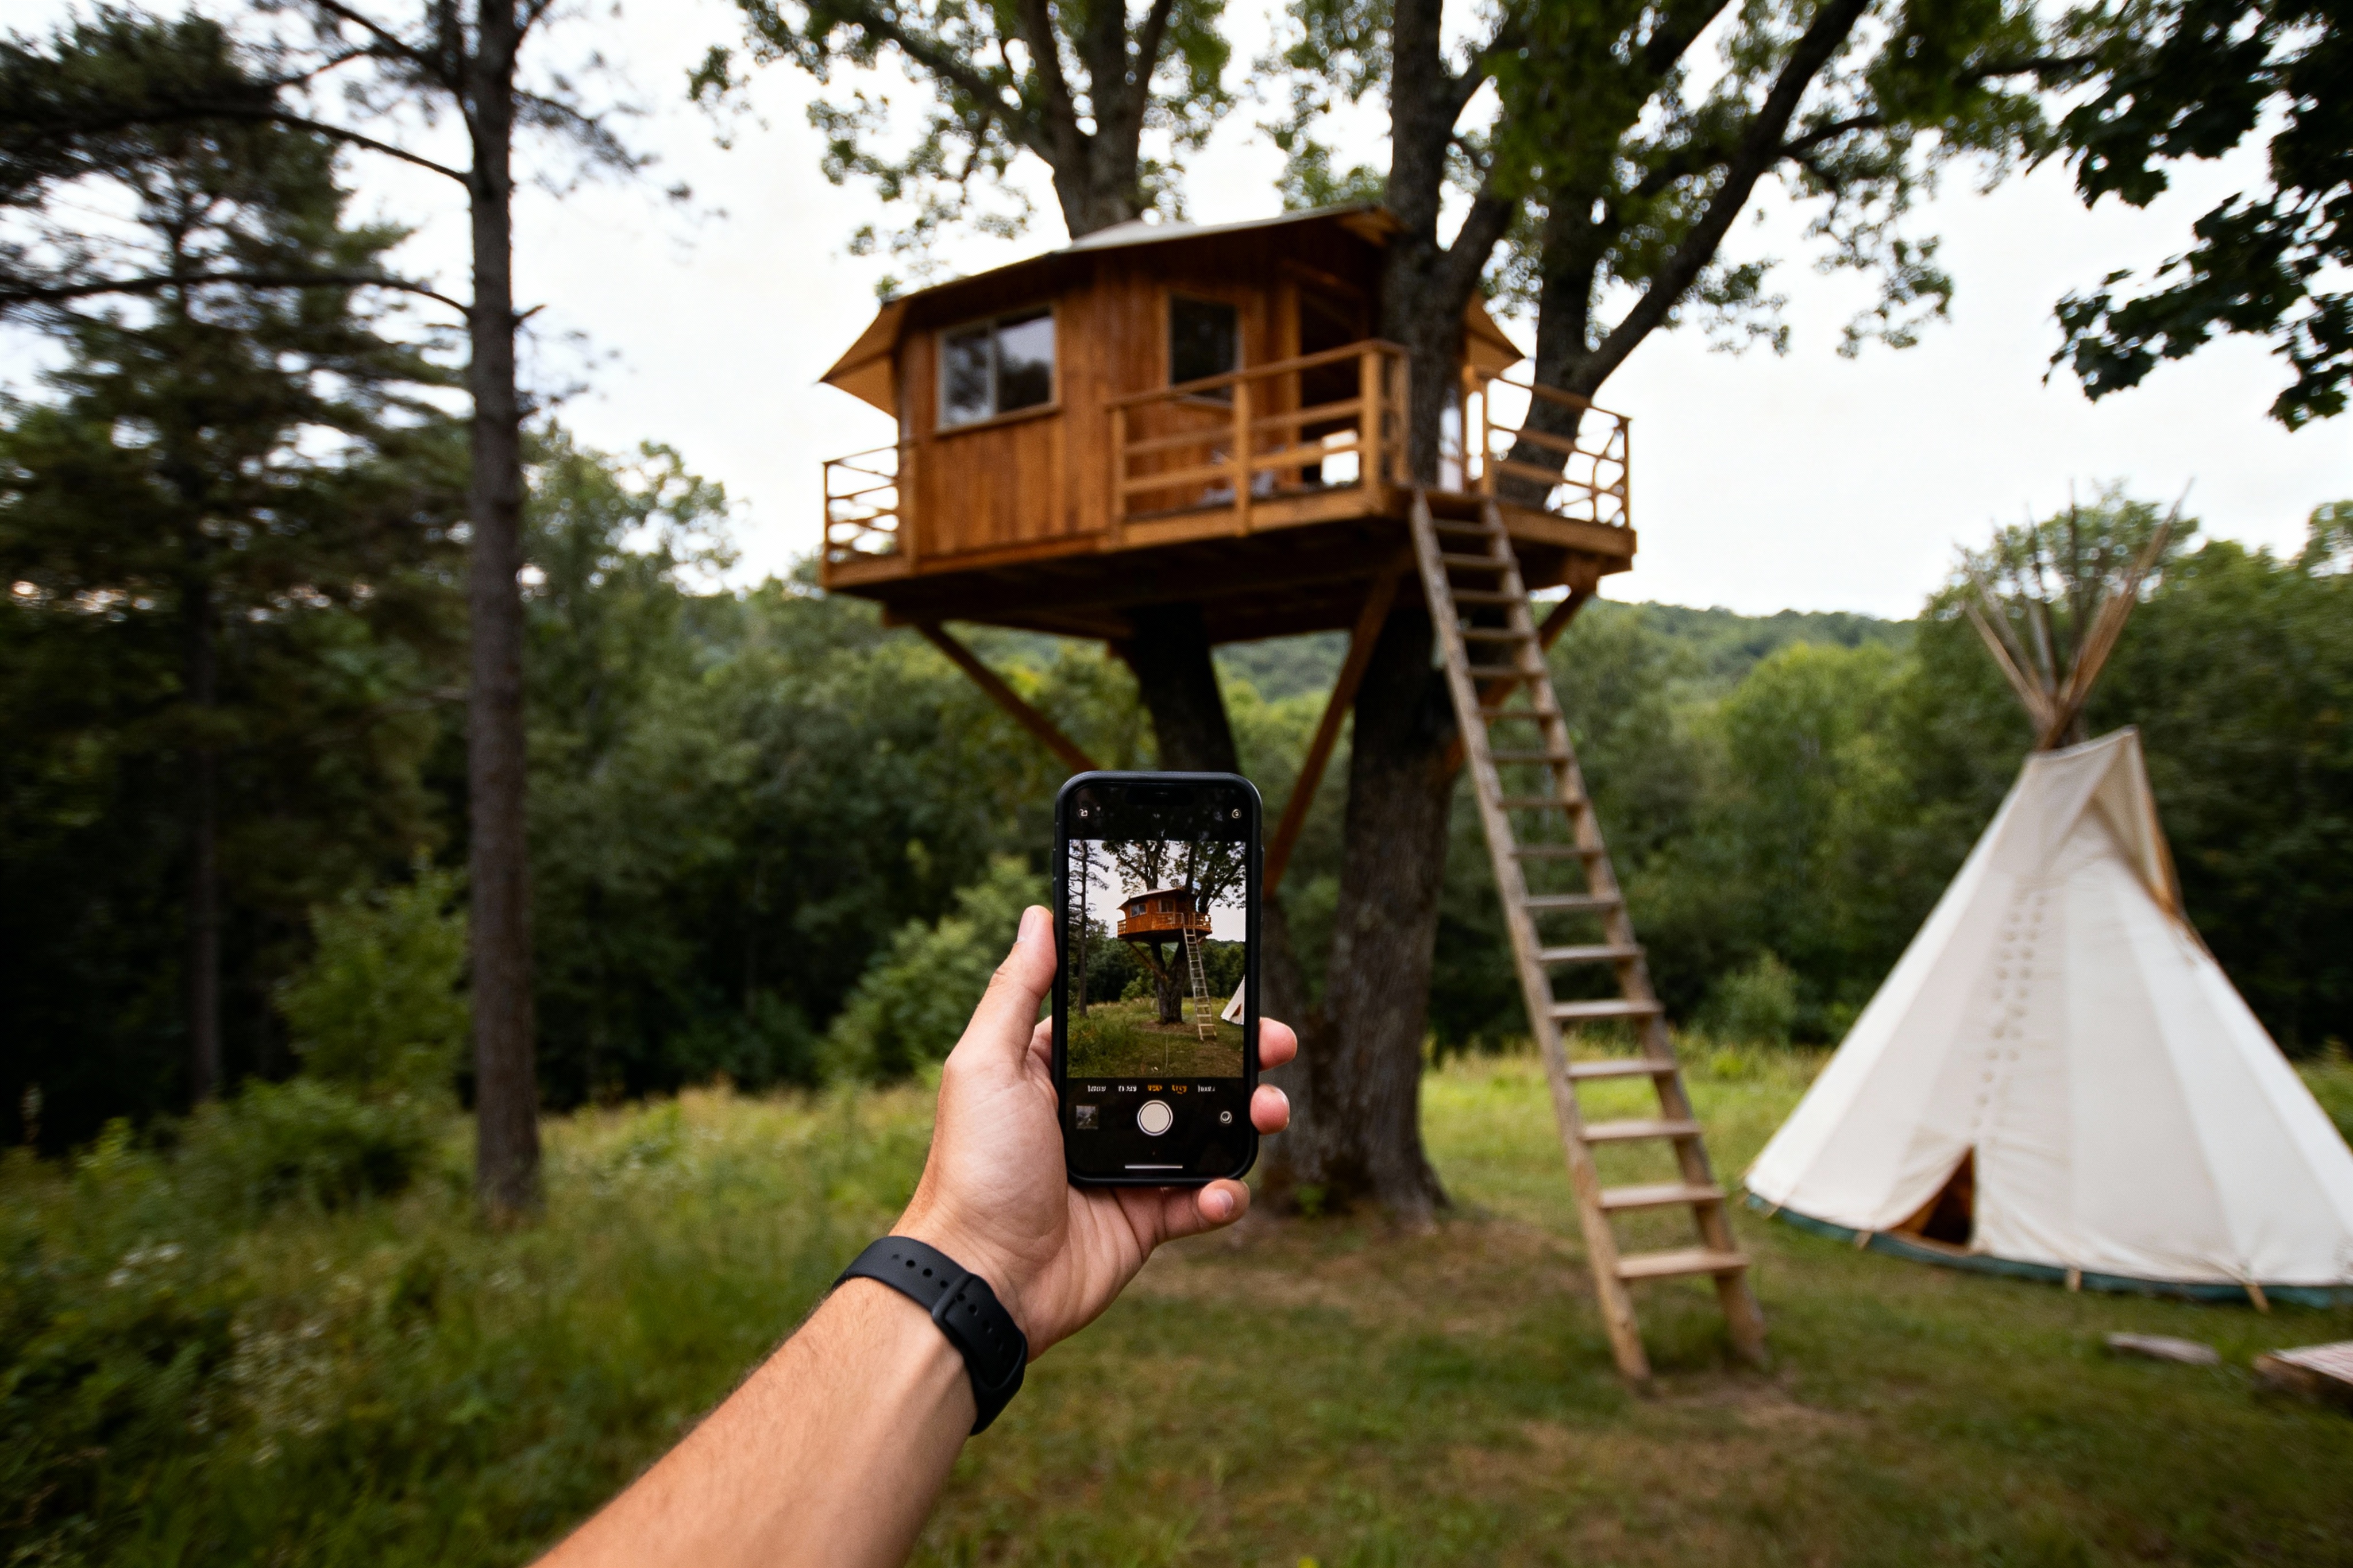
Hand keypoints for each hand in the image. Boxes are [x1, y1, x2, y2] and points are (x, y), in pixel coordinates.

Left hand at [894, 903, 1295, 1353]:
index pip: (1134, 1027)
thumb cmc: (973, 1168)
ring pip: (1207, 1132)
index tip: (1228, 988)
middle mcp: (1099, 1115)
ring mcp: (1125, 1167)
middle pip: (1186, 1074)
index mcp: (1062, 1073)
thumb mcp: (985, 1066)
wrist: (981, 1278)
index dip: (1184, 1008)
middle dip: (1241, 1057)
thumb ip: (1016, 991)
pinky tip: (1221, 1191)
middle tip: (1277, 1044)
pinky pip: (1201, 1201)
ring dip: (1249, 1119)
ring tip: (1271, 1112)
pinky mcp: (1144, 1221)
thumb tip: (1036, 916)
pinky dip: (1223, 1195)